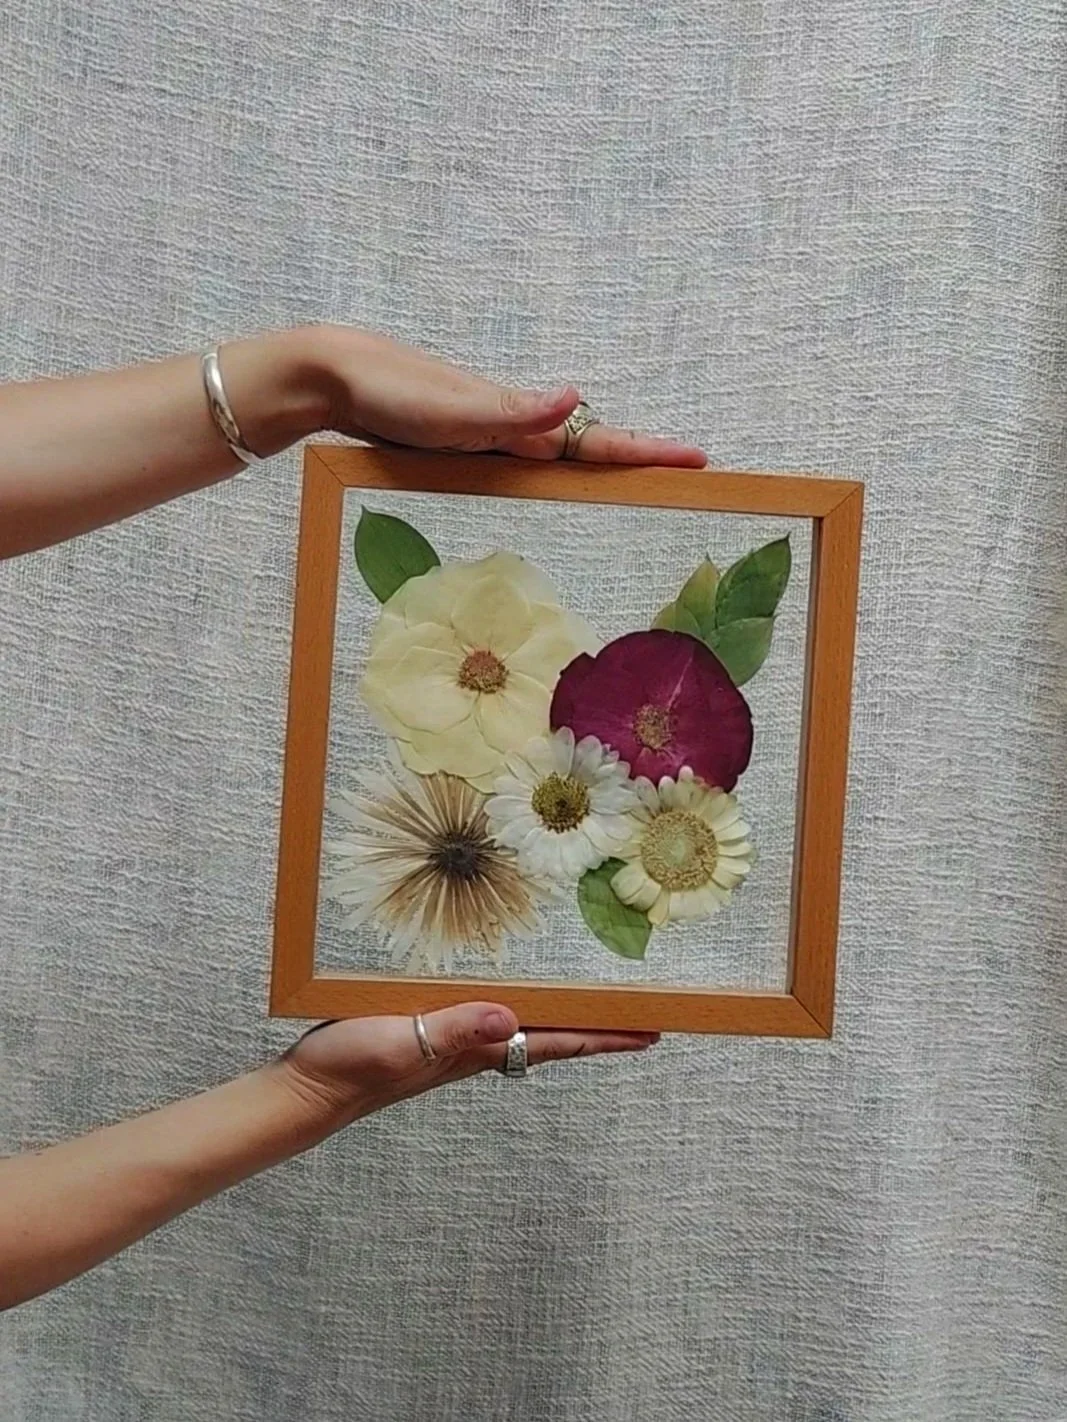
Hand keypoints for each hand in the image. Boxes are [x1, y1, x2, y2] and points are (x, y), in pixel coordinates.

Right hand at [279, 1002, 657, 1123]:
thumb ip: (454, 1029)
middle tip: (644, 1025)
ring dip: (563, 1024)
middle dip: (598, 1032)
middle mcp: (473, 1052)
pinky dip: (518, 1014)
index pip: (553, 1041)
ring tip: (597, 1013)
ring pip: (525, 1033)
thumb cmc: (351, 1067)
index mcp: (474, 1051)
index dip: (602, 1037)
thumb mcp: (402, 1040)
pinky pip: (490, 1024)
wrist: (307, 1092)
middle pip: (551, 1039)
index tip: (649, 1033)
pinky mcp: (429, 1038)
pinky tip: (516, 1006)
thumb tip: (511, 1019)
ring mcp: (453, 1048)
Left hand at [305, 325, 706, 467]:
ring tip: (644, 470)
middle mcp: (511, 426)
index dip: (645, 454)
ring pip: (559, 449)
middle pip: (588, 445)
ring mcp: (489, 432)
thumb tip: (576, 396)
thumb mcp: (451, 410)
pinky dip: (554, 461)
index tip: (696, 461)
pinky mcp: (464, 440)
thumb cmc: (390, 392)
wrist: (336, 374)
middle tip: (688, 468)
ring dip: (604, 458)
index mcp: (517, 421)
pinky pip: (524, 454)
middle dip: (638, 458)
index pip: (595, 442)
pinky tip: (553, 467)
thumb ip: (512, 410)